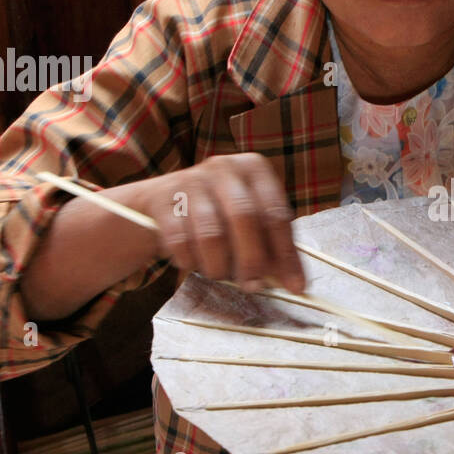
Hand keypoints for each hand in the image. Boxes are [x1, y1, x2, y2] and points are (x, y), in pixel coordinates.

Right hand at [134, 153, 305, 293]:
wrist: (159, 204)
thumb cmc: (216, 215)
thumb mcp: (247, 222)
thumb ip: (271, 247)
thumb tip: (293, 284)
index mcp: (254, 168)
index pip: (276, 214)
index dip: (286, 254)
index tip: (294, 286)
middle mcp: (224, 167)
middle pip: (245, 218)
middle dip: (252, 260)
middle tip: (253, 286)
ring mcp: (190, 179)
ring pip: (212, 234)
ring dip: (218, 265)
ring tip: (219, 274)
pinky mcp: (161, 198)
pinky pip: (180, 241)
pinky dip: (189, 261)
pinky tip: (192, 263)